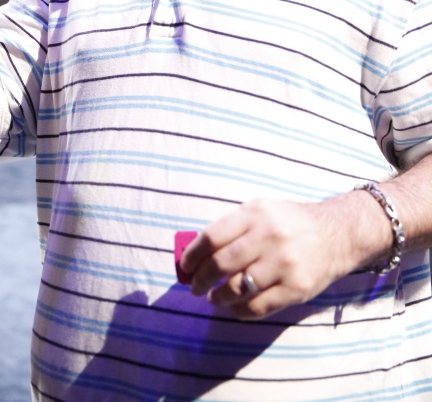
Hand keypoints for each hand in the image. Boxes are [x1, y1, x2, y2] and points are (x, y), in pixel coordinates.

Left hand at [180, 195, 378, 319]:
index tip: (185, 267)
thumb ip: (232, 227)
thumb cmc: (290, 222)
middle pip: (221, 264)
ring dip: (218, 298)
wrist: (337, 233)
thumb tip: (196, 252)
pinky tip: (232, 309)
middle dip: (201, 280)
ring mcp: (284, 264)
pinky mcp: (296, 288)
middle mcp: (269, 236)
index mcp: (255, 213)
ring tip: (213, 298)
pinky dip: (238, 312)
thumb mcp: (261, 210)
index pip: (212, 236)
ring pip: (238, 288)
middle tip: (194, 287)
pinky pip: (258, 307)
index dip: (193, 255)